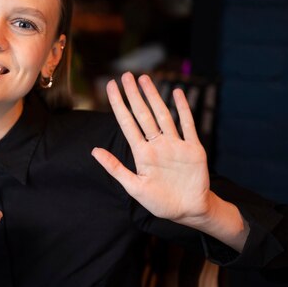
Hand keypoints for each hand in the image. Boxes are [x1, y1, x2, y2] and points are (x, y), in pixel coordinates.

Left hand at [91, 72, 210, 223]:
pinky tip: (178, 93)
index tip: (111, 87)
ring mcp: (175, 145)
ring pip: (163, 115)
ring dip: (154, 97)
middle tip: (126, 75)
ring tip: (144, 79)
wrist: (188, 210)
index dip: (119, 105)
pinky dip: (183, 109)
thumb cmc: (160, 202)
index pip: (127, 123)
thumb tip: (94, 151)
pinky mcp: (193, 149)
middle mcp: (157, 145)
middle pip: (143, 115)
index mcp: (142, 154)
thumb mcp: (134, 187)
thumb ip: (115, 168)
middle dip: (134, 95)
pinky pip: (188, 125)